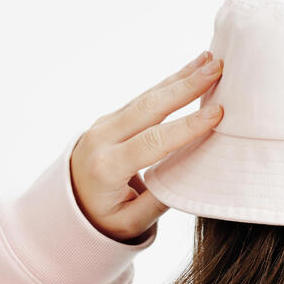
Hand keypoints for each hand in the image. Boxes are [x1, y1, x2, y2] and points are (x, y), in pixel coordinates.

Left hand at [69, 50, 224, 243]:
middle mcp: (102, 139)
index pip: (152, 142)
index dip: (186, 127)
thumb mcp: (131, 223)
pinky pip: (143, 99)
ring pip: (146, 96)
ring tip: (209, 60)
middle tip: (216, 68)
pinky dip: (168, 85)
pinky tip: (190, 72)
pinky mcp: (110, 119)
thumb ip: (159, 201)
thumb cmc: (105, 220)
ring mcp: (103, 124)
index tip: (217, 113)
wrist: (66, 206)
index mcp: (107, 167)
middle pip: (148, 107)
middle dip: (185, 86)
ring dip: (179, 77)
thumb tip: (191, 176)